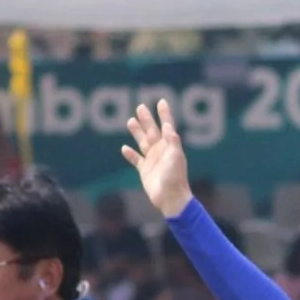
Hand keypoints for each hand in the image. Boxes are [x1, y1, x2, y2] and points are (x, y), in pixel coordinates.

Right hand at [121, 98, 193, 218]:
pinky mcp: (145, 171)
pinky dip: (130, 154)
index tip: (162, 101)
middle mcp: (161, 151)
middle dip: (147, 119)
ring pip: (143, 142)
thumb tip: (169, 127)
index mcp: (170, 146)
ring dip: (137, 132)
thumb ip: (172, 142)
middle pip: (152, 131)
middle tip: (140, 107)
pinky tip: (124, 148)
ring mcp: (153, 160)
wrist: (171, 198)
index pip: (167, 126)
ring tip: (130, 121)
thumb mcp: (176, 157)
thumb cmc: (175, 178)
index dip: (164, 114)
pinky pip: (136, 160)